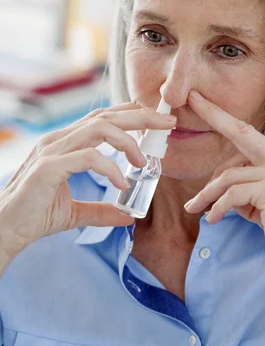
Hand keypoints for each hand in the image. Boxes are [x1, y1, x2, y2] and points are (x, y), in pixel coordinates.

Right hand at [0, 102, 176, 257]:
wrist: (6, 230)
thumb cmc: (35, 216)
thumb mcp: (75, 213)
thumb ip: (101, 210)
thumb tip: (128, 215)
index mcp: (65, 143)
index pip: (102, 118)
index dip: (131, 114)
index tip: (157, 120)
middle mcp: (58, 140)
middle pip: (106, 116)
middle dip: (140, 117)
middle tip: (168, 122)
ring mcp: (52, 150)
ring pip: (98, 128)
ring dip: (128, 141)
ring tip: (145, 161)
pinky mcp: (49, 167)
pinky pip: (88, 157)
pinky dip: (110, 167)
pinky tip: (122, 182)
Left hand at [184, 90, 264, 285]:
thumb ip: (248, 184)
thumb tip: (219, 182)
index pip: (252, 134)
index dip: (224, 116)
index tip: (202, 100)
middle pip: (243, 133)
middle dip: (214, 115)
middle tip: (189, 100)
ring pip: (229, 175)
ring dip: (208, 194)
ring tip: (195, 208)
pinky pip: (232, 194)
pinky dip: (217, 207)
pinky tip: (213, 219)